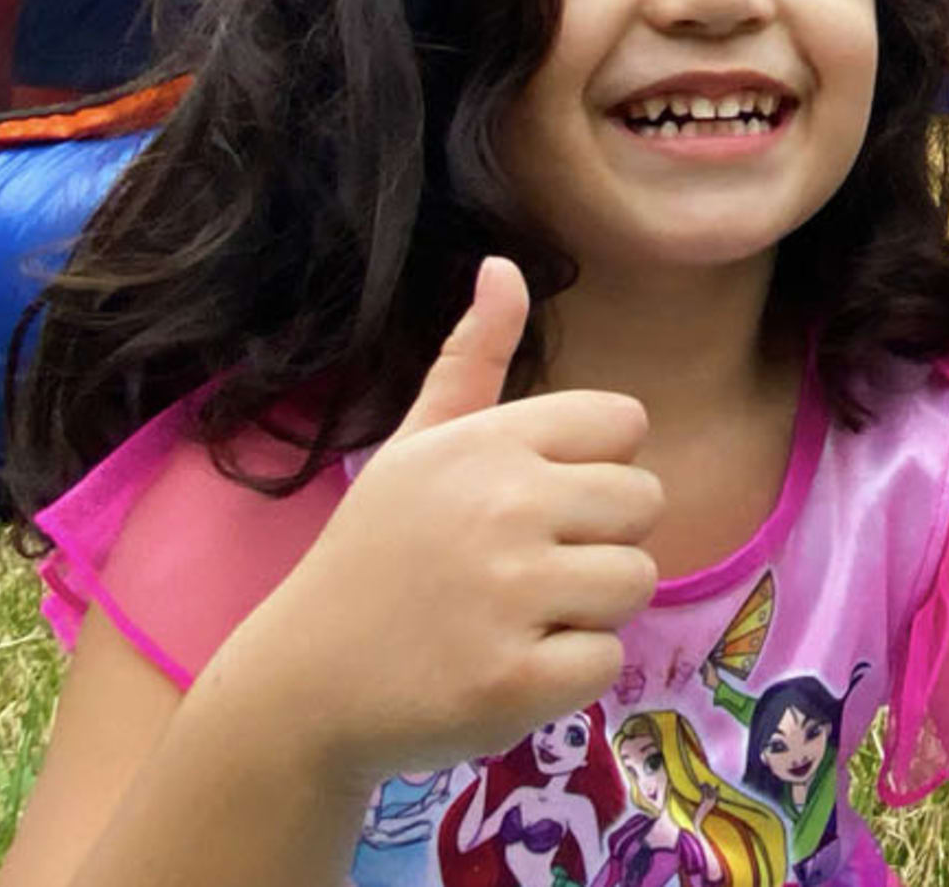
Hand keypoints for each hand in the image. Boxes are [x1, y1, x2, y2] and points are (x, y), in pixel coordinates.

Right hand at [197, 257, 663, 785]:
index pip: (624, 424)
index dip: (591, 468)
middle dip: (599, 539)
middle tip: (524, 569)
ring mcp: (511, 597)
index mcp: (486, 442)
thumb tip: (504, 266)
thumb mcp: (414, 445)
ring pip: (636, 582)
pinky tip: (506, 667)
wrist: (303, 683)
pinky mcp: (517, 681)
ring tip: (515, 617)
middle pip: (645, 502)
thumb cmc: (373, 555)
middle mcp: (504, 507)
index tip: (533, 502)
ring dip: (588, 609)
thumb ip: (472, 359)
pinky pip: (608, 661)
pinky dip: (568, 674)